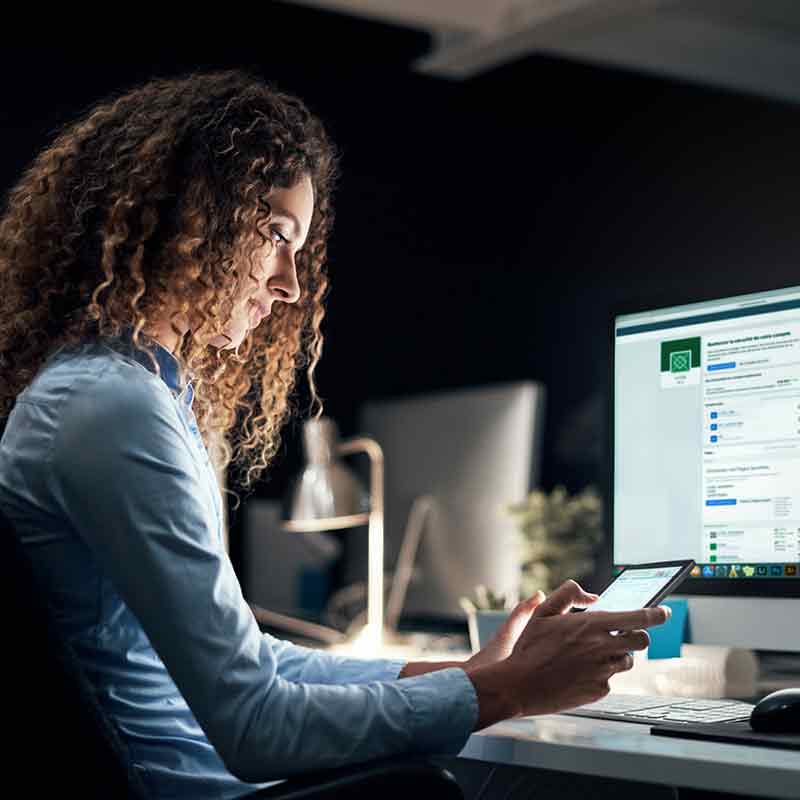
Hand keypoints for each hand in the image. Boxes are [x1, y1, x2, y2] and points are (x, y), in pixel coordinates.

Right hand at [465, 580, 669, 727]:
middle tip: (619, 635)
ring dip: (617, 655)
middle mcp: (602, 648)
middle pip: (641, 641)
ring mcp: (603, 671)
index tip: (664, 611)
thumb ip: (568, 594)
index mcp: (592, 625)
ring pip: (628, 661)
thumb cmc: (530, 647)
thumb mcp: (543, 612)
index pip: (639, 618)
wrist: (519, 685)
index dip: (656, 614)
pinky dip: (601, 673)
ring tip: (592, 654)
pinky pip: (610, 679)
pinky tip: (579, 672)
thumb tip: (593, 595)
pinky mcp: (599, 690)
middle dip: (636, 636)